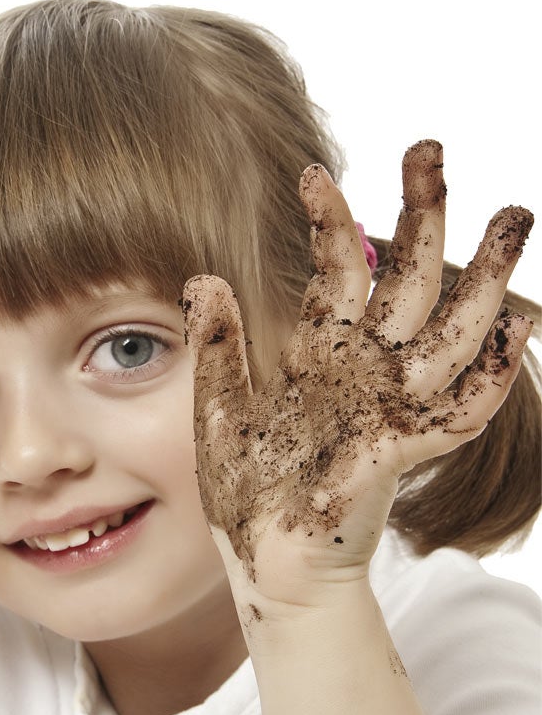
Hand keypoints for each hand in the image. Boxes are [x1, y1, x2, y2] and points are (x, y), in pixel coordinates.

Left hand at [183, 141, 531, 607]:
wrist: (267, 566)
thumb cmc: (246, 494)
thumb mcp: (220, 414)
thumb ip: (218, 350)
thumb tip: (204, 278)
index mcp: (318, 357)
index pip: (333, 273)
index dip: (329, 222)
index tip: (312, 173)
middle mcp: (362, 374)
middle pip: (404, 282)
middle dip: (423, 218)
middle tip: (430, 149)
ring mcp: (389, 411)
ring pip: (448, 333)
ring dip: (482, 278)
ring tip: (510, 216)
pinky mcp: (401, 455)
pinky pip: (459, 413)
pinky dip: (492, 376)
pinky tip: (517, 328)